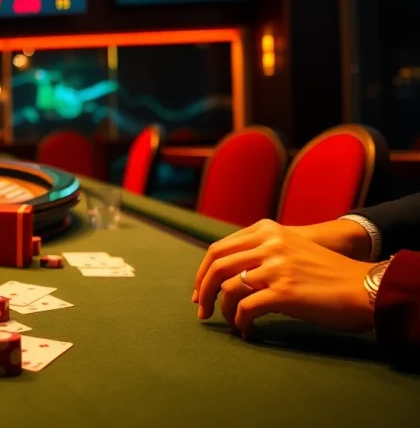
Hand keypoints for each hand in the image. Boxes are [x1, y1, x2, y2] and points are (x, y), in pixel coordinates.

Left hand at [192, 220, 373, 336]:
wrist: (362, 287)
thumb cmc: (326, 273)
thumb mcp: (290, 249)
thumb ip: (261, 253)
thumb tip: (226, 276)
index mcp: (266, 231)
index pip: (218, 249)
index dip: (203, 272)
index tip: (199, 292)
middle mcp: (268, 244)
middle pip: (216, 266)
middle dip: (203, 291)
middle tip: (202, 311)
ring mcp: (275, 267)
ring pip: (227, 288)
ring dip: (223, 310)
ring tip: (230, 323)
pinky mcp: (282, 291)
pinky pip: (245, 308)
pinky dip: (240, 322)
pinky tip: (248, 330)